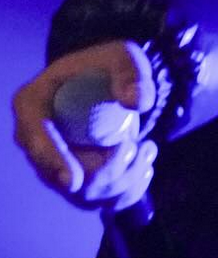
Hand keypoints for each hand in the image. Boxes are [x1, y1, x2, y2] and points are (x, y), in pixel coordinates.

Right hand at [12, 40, 159, 210]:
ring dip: (124, 179)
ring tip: (146, 149)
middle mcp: (34, 139)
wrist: (111, 80)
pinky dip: (129, 190)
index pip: (35, 139)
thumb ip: (131, 74)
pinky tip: (145, 166)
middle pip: (62, 176)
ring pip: (85, 194)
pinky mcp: (76, 179)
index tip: (75, 181)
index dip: (53, 161)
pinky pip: (100, 200)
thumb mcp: (124, 57)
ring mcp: (53, 164)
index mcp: (32, 103)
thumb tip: (136, 103)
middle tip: (138, 145)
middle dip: (107, 169)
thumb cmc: (110, 64)